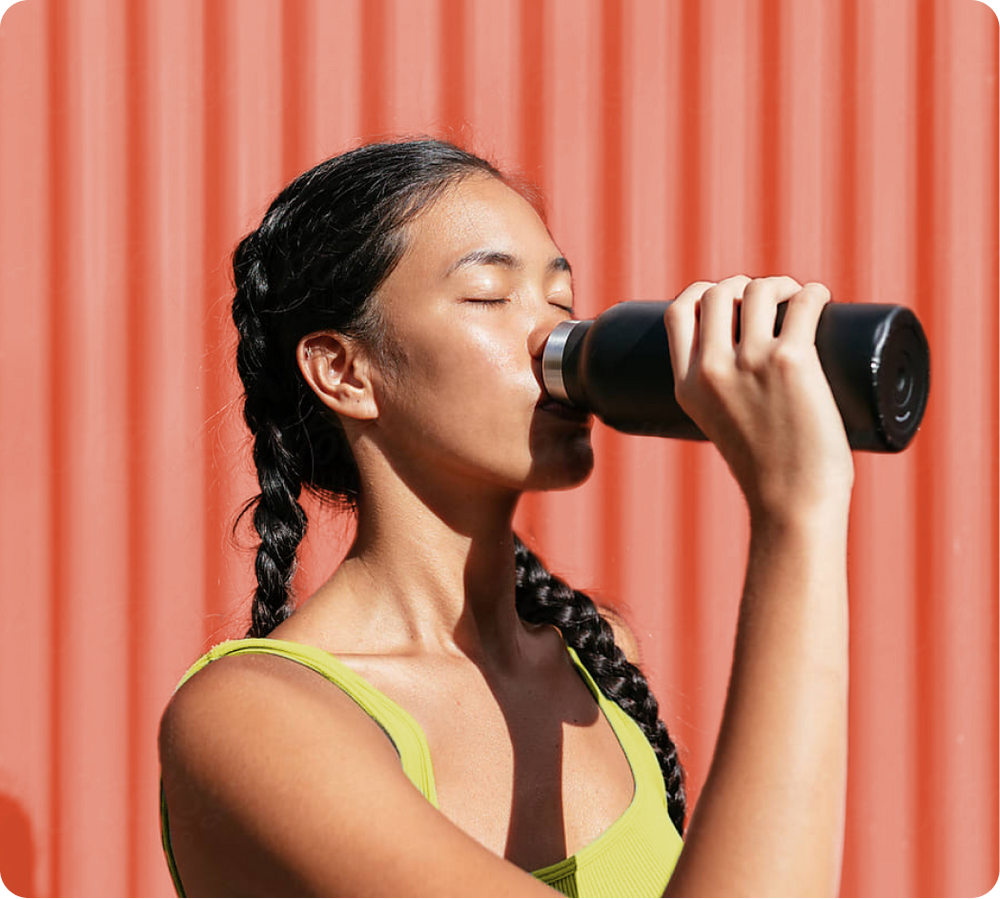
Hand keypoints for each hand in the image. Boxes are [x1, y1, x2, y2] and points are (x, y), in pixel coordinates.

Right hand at [663, 276, 853, 522]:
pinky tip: (820, 297)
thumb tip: (754, 369)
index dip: (701, 292)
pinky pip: (802, 303)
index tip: (725, 297)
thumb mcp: (721, 426)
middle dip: (743, 285)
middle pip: (718, 293)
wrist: (791, 503)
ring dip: (779, 284)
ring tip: (796, 298)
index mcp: (686, 385)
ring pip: (758, 291)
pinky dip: (813, 293)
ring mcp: (751, 363)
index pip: (678, 313)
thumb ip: (724, 395)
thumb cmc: (766, 472)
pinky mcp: (791, 361)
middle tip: (769, 300)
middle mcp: (712, 369)